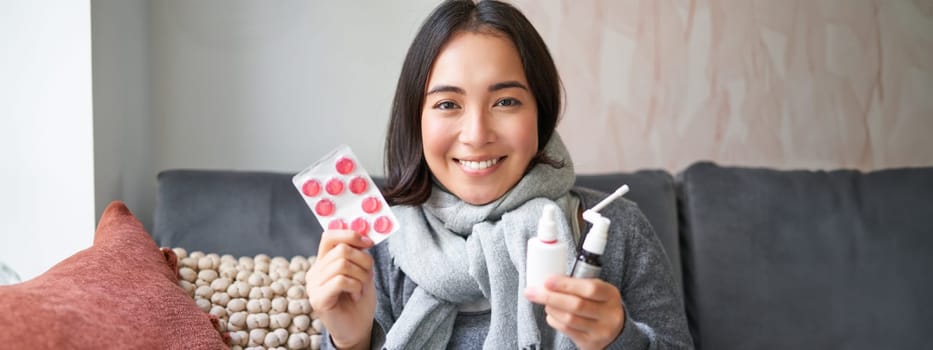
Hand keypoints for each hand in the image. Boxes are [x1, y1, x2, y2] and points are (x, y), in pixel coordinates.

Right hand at [306, 230, 375, 348]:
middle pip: (341, 249)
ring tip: (361, 289)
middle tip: (368, 276)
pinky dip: (355, 287)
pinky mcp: (317, 299)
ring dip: (361, 276)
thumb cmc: (359, 300)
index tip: (369, 243)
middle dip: (363, 260)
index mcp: (323, 262)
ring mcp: (313, 286)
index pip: (330, 236)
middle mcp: (314, 271)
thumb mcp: (362, 271)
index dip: (350, 235)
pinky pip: (341, 280)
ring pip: (342, 264)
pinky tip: (356, 296)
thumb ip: (359, 254)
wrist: (357, 329)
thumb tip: (364, 236)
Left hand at [524, 275, 625, 349]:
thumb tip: (549, 280)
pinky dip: (554, 320)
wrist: (615, 332)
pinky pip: (567, 330)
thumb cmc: (600, 305)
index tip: (547, 281)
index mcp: (611, 295)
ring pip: (569, 319)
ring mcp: (600, 331)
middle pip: (576, 305)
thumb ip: (578, 285)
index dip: (566, 284)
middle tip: (532, 292)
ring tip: (545, 302)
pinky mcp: (590, 343)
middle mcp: (609, 314)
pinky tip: (551, 314)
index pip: (590, 288)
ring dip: (551, 309)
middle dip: (550, 297)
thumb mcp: (598, 291)